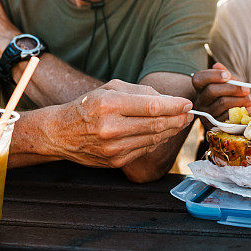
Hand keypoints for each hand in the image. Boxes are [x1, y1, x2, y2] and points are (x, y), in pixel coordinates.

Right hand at [49, 79, 193, 167]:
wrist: (60, 133)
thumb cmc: (88, 105)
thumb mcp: (110, 88)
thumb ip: (140, 91)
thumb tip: (169, 100)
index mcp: (109, 104)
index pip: (152, 106)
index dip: (175, 106)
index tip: (187, 103)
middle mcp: (111, 128)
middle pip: (156, 124)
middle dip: (177, 118)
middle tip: (189, 113)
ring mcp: (113, 148)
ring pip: (153, 139)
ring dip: (171, 130)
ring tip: (181, 122)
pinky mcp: (115, 162)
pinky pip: (144, 150)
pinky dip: (158, 141)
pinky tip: (164, 133)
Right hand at [191, 62, 250, 126]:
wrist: (232, 116)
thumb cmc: (229, 95)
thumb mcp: (227, 83)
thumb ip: (224, 73)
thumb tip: (217, 65)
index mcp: (201, 88)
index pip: (199, 78)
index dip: (213, 75)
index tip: (228, 75)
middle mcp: (200, 101)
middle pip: (212, 91)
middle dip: (232, 88)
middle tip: (246, 89)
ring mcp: (206, 114)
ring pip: (222, 103)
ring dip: (239, 100)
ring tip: (249, 99)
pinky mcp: (214, 125)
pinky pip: (227, 117)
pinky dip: (239, 111)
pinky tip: (246, 109)